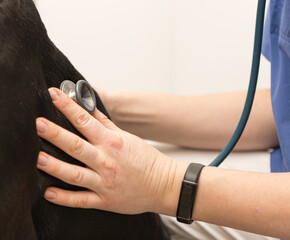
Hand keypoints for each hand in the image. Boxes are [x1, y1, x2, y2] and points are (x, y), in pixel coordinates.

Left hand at [36, 88, 181, 214]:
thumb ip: (104, 123)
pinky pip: (81, 200)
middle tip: (38, 124)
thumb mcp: (126, 137)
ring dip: (55, 166)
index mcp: (112, 142)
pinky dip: (65, 198)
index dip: (68, 107)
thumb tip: (87, 106)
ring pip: (75, 174)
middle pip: (76, 145)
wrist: (162, 184)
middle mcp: (106, 161)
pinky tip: (48, 193)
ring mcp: (104, 182)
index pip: (85, 120)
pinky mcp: (104, 200)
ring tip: (38, 158)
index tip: (53, 95)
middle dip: (55, 134)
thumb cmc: (144, 159)